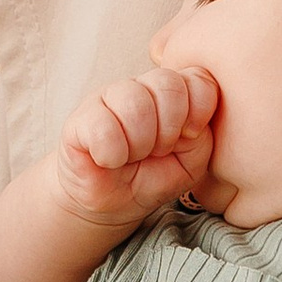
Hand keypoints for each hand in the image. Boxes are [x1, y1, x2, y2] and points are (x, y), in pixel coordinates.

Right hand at [51, 65, 218, 232]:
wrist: (114, 203)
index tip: (188, 136)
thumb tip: (190, 120)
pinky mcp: (78, 120)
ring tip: (132, 156)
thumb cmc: (155, 175)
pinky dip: (112, 155)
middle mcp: (140, 85)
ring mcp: (106, 97)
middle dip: (169, 130)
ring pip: (135, 103)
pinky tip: (109, 160)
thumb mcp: (193, 160)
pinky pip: (103, 128)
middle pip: (168, 84)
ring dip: (140, 144)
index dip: (199, 111)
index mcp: (172, 90)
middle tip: (157, 150)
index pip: (197, 77)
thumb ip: (204, 135)